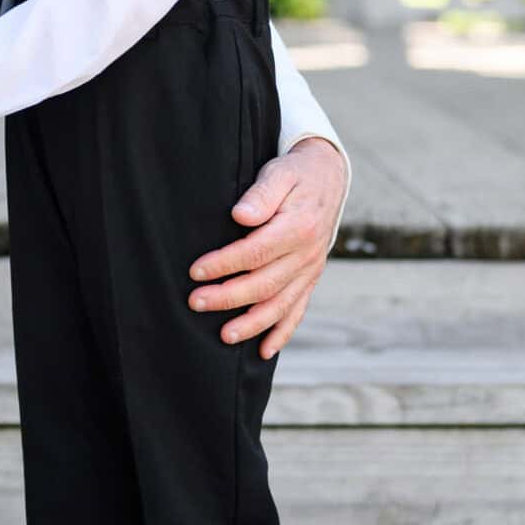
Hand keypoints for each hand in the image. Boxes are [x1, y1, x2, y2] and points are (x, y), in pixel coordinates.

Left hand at [187, 136, 345, 358]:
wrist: (328, 178)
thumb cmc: (295, 175)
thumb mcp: (279, 173)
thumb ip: (262, 194)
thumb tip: (241, 215)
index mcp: (298, 228)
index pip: (256, 252)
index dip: (224, 264)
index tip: (196, 271)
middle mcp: (307, 255)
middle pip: (265, 284)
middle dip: (228, 297)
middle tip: (196, 303)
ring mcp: (310, 270)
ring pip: (280, 305)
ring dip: (252, 323)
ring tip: (224, 336)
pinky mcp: (310, 279)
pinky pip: (298, 310)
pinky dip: (282, 333)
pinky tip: (263, 351)